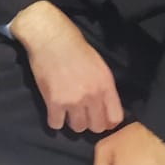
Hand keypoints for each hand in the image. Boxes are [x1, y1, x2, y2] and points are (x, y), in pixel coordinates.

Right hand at [10, 2, 123, 134]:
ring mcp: (73, 100)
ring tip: (67, 109)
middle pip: (96, 127)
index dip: (107, 121)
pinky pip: (56, 124)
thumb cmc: (74, 45)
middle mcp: (92, 95)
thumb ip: (104, 87)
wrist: (49, 35)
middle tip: (82, 113)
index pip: (115, 118)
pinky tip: (54, 109)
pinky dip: (55, 119)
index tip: (100, 117)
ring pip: (78, 128)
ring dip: (73, 121)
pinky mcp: (54, 102)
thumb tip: (106, 108)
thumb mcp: (98, 64)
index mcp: (105, 84)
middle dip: (90, 121)